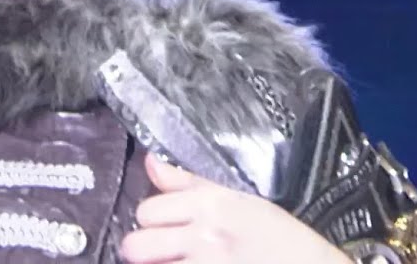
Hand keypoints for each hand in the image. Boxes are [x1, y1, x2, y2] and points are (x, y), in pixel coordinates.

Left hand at [120, 154, 354, 263]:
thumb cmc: (280, 237)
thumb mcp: (239, 199)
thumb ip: (189, 182)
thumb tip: (150, 162)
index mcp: (211, 205)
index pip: (147, 210)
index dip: (151, 220)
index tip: (163, 226)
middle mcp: (205, 236)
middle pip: (136, 245)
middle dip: (142, 250)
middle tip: (159, 253)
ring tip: (176, 263)